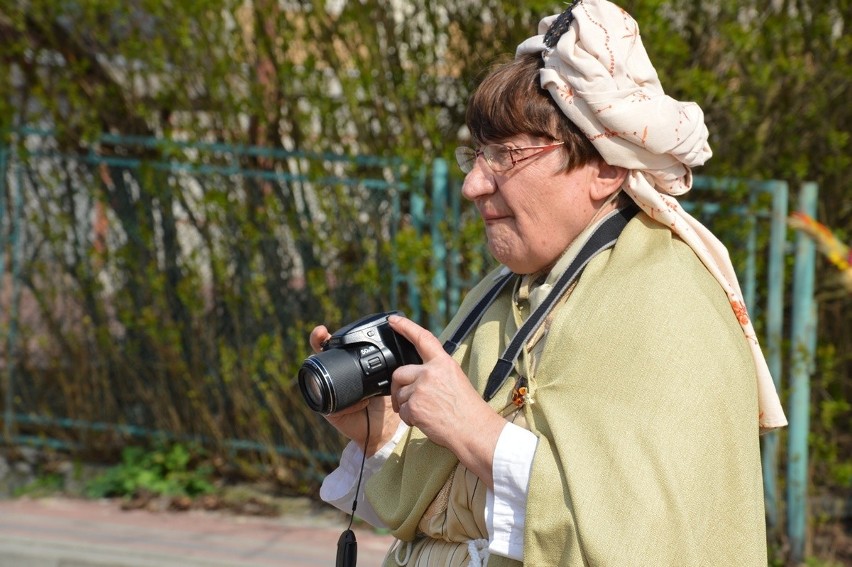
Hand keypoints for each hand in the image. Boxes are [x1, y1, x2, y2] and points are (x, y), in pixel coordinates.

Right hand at [308, 325, 401, 455]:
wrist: (383, 428)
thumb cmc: (385, 401)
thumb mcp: (387, 378)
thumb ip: (386, 365)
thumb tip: (392, 344)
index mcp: (350, 366)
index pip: (336, 347)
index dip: (328, 336)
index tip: (325, 329)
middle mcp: (337, 375)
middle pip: (322, 354)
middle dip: (317, 341)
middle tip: (321, 332)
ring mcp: (329, 391)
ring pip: (317, 372)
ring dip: (315, 361)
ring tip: (319, 351)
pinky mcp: (327, 408)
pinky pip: (321, 397)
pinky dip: (326, 390)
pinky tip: (329, 384)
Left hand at [387, 315, 505, 486]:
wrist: (474, 431)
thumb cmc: (468, 410)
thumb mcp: (456, 380)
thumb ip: (435, 372)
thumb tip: (416, 375)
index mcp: (443, 363)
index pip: (422, 338)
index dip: (405, 327)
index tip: (393, 320)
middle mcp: (431, 372)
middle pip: (400, 373)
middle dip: (399, 387)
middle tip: (406, 400)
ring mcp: (421, 389)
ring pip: (400, 395)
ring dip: (407, 406)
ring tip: (426, 413)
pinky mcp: (414, 407)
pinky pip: (402, 411)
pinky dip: (410, 419)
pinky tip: (425, 421)